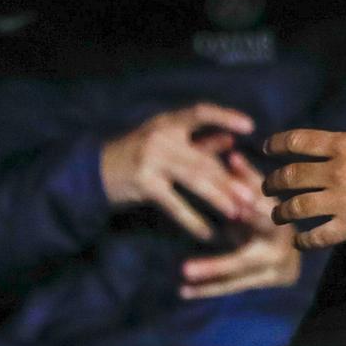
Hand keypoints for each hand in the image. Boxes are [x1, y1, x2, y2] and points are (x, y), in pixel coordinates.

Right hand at [101, 103, 256, 240]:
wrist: (93, 172)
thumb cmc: (138, 155)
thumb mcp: (166, 143)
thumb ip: (200, 142)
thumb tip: (232, 140)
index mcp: (168, 123)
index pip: (199, 112)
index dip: (225, 117)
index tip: (250, 126)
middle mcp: (160, 137)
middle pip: (204, 158)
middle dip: (230, 180)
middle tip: (253, 197)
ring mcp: (151, 160)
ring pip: (194, 179)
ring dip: (218, 198)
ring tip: (238, 213)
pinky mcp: (144, 183)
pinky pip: (175, 204)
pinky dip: (193, 220)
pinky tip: (208, 233)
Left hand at [180, 154, 301, 299]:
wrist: (291, 251)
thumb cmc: (269, 214)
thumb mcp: (261, 196)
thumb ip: (246, 178)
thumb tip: (231, 154)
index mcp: (278, 220)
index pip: (261, 218)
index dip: (247, 216)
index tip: (229, 214)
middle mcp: (277, 249)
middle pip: (244, 260)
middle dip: (216, 266)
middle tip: (185, 269)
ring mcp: (271, 269)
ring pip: (234, 278)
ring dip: (206, 280)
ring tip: (179, 279)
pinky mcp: (262, 282)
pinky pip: (231, 287)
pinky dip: (206, 288)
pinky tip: (182, 291)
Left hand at [264, 81, 345, 249]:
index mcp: (345, 145)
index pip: (298, 141)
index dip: (277, 144)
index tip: (267, 148)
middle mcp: (336, 172)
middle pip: (290, 176)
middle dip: (273, 182)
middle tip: (268, 186)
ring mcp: (340, 201)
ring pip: (296, 207)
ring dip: (282, 212)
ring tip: (277, 215)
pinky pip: (317, 236)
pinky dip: (304, 241)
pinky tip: (300, 241)